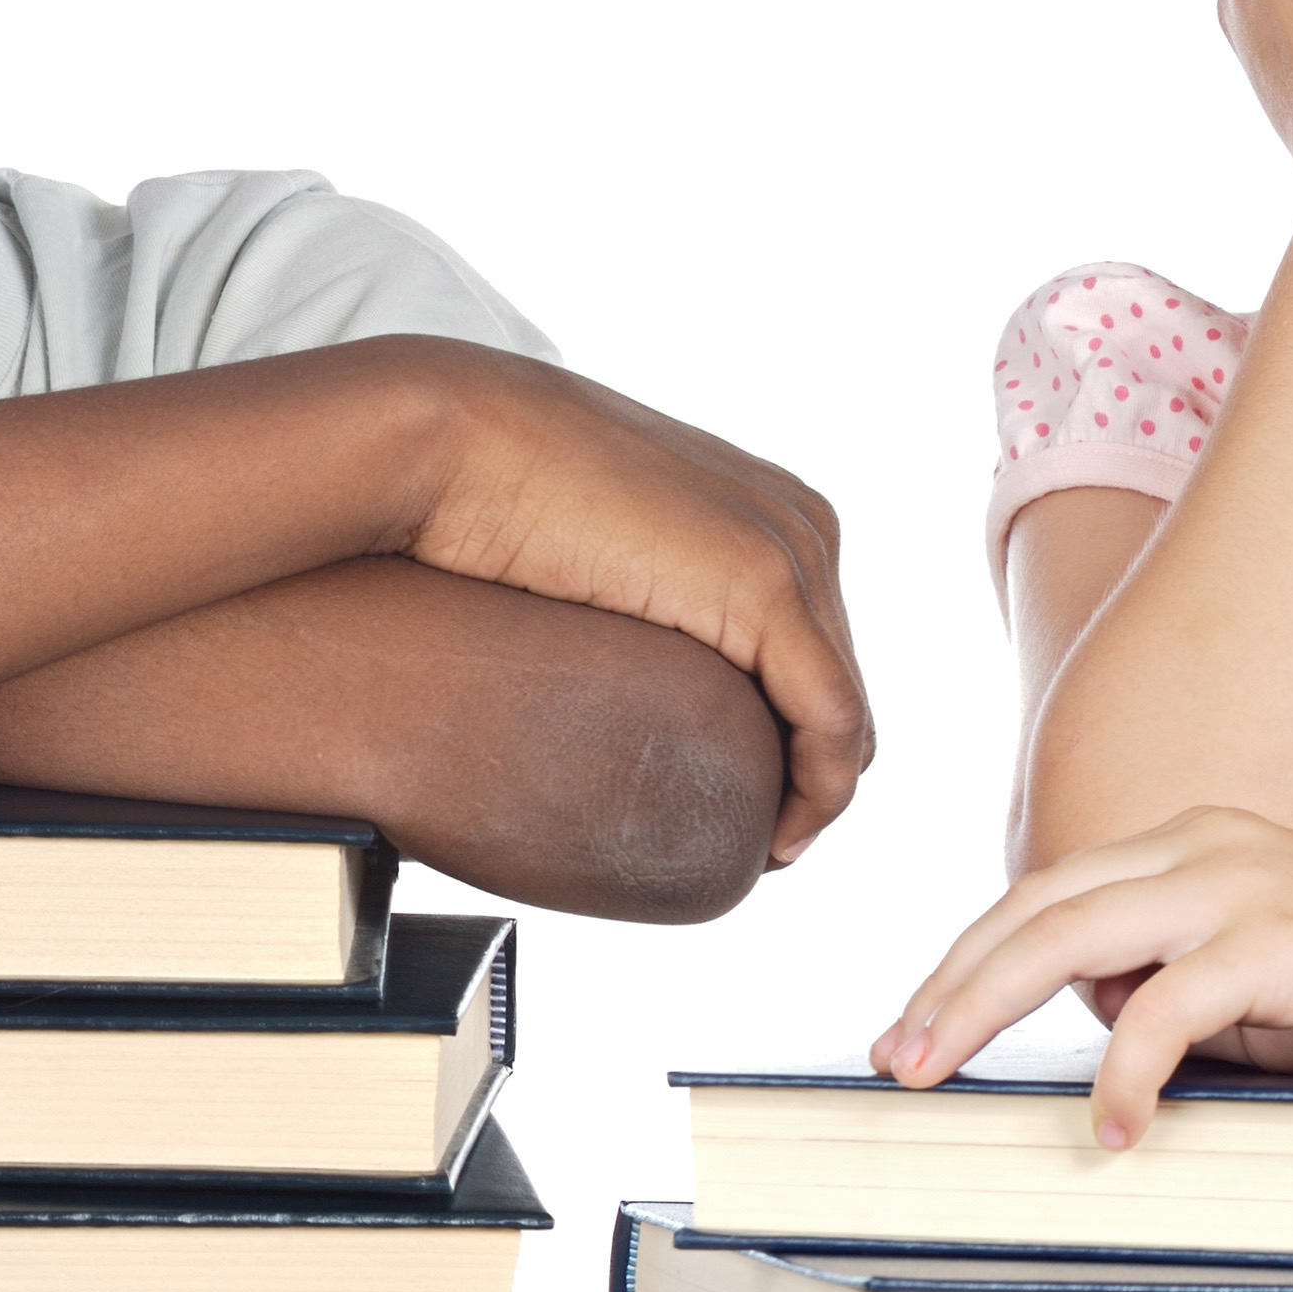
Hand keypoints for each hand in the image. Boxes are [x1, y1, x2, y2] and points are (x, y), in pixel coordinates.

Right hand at [376, 341, 877, 865]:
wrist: (448, 440)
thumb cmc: (490, 500)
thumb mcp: (600, 552)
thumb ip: (645, 596)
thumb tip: (626, 658)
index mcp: (772, 513)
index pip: (819, 653)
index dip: (800, 744)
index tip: (757, 811)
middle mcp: (804, 526)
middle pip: (837, 687)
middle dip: (811, 776)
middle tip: (762, 845)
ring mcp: (793, 551)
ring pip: (844, 714)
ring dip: (816, 795)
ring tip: (765, 850)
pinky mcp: (763, 588)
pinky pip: (829, 721)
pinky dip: (818, 792)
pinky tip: (778, 840)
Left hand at [878, 807, 1292, 1136]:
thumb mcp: (1260, 996)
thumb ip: (1175, 994)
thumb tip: (1094, 1034)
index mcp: (1195, 842)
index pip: (1045, 894)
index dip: (968, 961)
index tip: (916, 1031)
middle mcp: (1206, 841)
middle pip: (1033, 905)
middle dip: (948, 984)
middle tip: (894, 1060)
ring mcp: (1244, 881)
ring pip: (1069, 935)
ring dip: (986, 1006)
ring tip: (937, 1076)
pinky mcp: (1285, 938)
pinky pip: (1167, 1005)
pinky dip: (1127, 1071)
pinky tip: (1115, 1130)